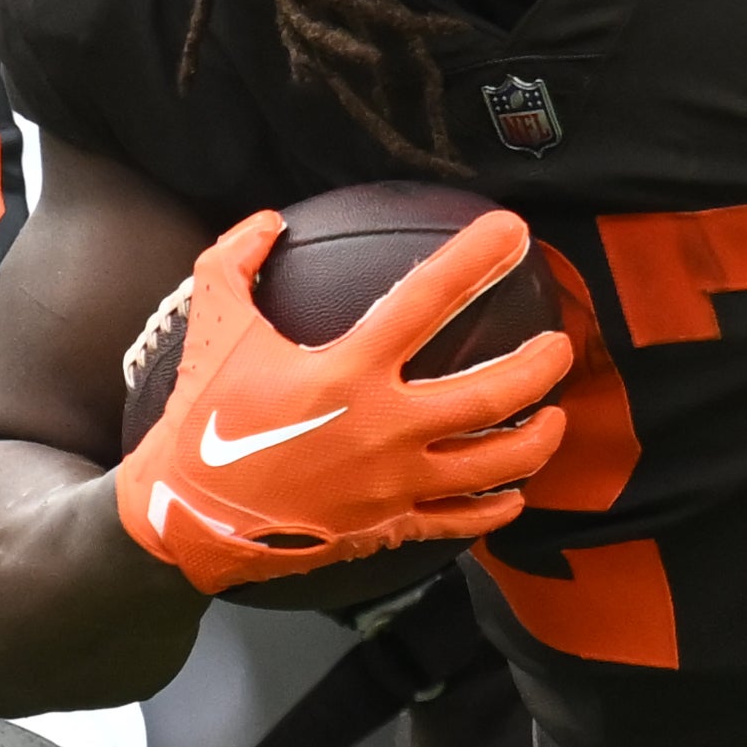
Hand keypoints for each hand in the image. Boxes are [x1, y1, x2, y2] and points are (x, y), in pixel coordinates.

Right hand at [113, 209, 571, 597]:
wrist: (185, 522)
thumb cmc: (199, 422)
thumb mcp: (210, 327)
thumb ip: (236, 262)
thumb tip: (268, 220)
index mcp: (346, 371)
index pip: (427, 300)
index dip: (476, 258)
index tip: (514, 231)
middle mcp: (383, 428)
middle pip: (492, 393)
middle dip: (542, 364)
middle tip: (561, 342)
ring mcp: (393, 484)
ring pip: (495, 463)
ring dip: (538, 438)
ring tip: (556, 415)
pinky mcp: (388, 526)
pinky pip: (461, 521)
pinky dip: (498, 508)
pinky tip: (515, 493)